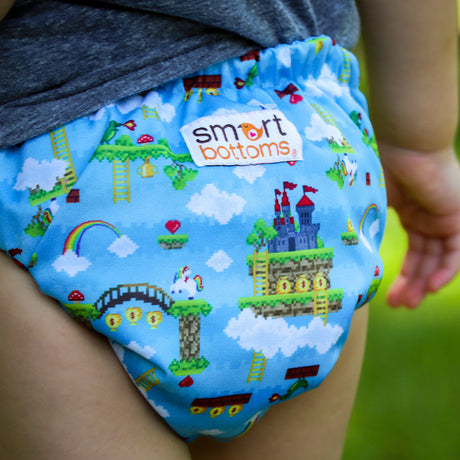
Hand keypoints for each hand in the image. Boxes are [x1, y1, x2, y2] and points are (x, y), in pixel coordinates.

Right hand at [379, 143, 459, 307]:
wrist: (400, 144)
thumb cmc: (377, 169)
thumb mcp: (370, 209)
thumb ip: (367, 231)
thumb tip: (350, 257)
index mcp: (412, 214)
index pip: (413, 253)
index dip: (401, 276)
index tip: (386, 296)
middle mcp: (430, 219)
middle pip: (425, 260)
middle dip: (411, 285)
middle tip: (398, 306)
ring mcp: (445, 218)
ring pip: (439, 259)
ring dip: (424, 283)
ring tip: (408, 305)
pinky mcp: (457, 216)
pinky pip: (455, 251)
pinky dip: (445, 271)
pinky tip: (430, 288)